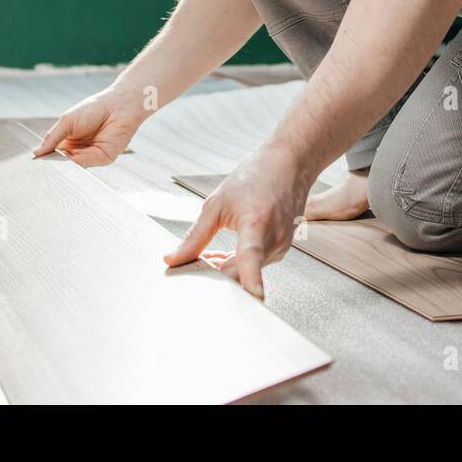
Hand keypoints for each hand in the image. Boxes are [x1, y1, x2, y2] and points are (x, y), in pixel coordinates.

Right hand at [33, 86, 145, 166]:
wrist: (117, 104)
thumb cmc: (93, 109)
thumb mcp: (67, 121)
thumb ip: (52, 137)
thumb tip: (36, 152)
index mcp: (68, 142)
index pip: (53, 155)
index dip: (45, 159)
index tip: (35, 162)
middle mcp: (79, 151)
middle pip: (63, 163)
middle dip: (54, 165)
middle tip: (43, 166)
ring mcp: (91, 155)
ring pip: (74, 166)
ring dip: (65, 164)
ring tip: (56, 159)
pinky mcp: (104, 158)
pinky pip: (88, 163)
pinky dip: (79, 162)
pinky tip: (71, 157)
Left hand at [163, 145, 309, 298]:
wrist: (288, 166)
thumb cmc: (257, 177)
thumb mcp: (217, 203)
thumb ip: (195, 236)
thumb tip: (173, 259)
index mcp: (256, 223)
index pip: (252, 257)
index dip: (252, 279)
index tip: (254, 296)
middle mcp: (274, 240)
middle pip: (240, 275)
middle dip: (213, 275)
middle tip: (192, 265)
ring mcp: (281, 248)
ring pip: (246, 273)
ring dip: (224, 269)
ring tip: (209, 254)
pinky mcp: (281, 251)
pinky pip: (254, 267)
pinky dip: (237, 264)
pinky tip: (225, 253)